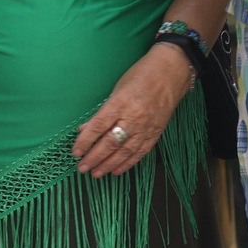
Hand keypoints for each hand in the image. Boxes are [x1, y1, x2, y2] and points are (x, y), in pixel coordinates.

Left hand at [73, 44, 190, 178]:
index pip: (99, 125)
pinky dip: (128, 163)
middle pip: (110, 142)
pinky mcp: (156, 133)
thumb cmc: (141, 76)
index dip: (86, 140)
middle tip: (82, 167)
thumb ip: (103, 111)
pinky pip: (140, 152)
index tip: (76, 151)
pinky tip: (117, 170)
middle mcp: (133, 117)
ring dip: (109, 164)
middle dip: (95, 157)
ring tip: (96, 173)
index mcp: (121, 102)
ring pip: (125, 151)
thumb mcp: (117, 89)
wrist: (171, 74)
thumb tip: (86, 129)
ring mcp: (146, 127)